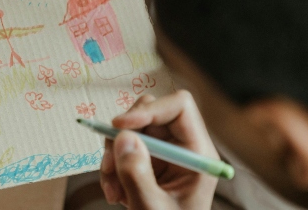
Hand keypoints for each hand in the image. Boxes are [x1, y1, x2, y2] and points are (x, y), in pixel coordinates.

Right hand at [100, 90, 217, 208]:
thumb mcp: (152, 209)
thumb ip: (137, 175)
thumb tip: (122, 137)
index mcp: (197, 153)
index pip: (179, 107)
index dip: (150, 109)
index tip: (120, 126)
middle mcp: (181, 146)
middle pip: (149, 112)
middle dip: (122, 136)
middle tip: (110, 165)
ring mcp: (163, 153)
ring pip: (129, 130)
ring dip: (112, 156)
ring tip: (112, 191)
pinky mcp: (146, 161)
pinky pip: (121, 148)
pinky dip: (111, 167)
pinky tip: (115, 194)